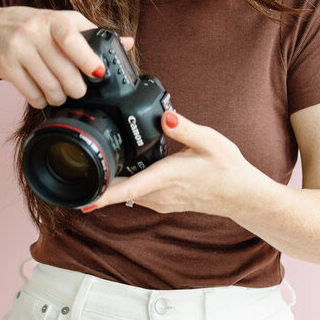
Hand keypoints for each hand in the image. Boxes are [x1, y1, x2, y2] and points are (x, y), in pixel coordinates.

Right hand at [0, 7, 133, 108]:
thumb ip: (92, 33)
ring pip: (49, 87)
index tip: (98, 72)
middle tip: (77, 90)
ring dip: (59, 97)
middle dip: (76, 88)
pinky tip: (42, 94)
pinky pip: (31, 93)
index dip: (87, 58)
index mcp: (55, 21)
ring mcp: (18, 49)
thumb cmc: (34, 26)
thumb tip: (128, 42)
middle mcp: (35, 32)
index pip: (72, 39)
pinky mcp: (6, 66)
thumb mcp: (62, 22)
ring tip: (59, 94)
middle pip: (64, 71)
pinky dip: (40, 100)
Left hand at [82, 110, 251, 215]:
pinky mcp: (165, 203)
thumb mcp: (210, 141)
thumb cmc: (228, 168)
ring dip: (112, 185)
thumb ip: (186, 129)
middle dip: (99, 185)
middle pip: (121, 192)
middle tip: (76, 174)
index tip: (83, 200)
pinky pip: (138, 196)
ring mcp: (162, 202)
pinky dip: (126, 187)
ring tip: (95, 169)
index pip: (129, 189)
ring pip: (128, 195)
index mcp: (167, 177)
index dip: (104, 195)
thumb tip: (166, 116)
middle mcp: (161, 194)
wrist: (242, 195)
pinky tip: (126, 172)